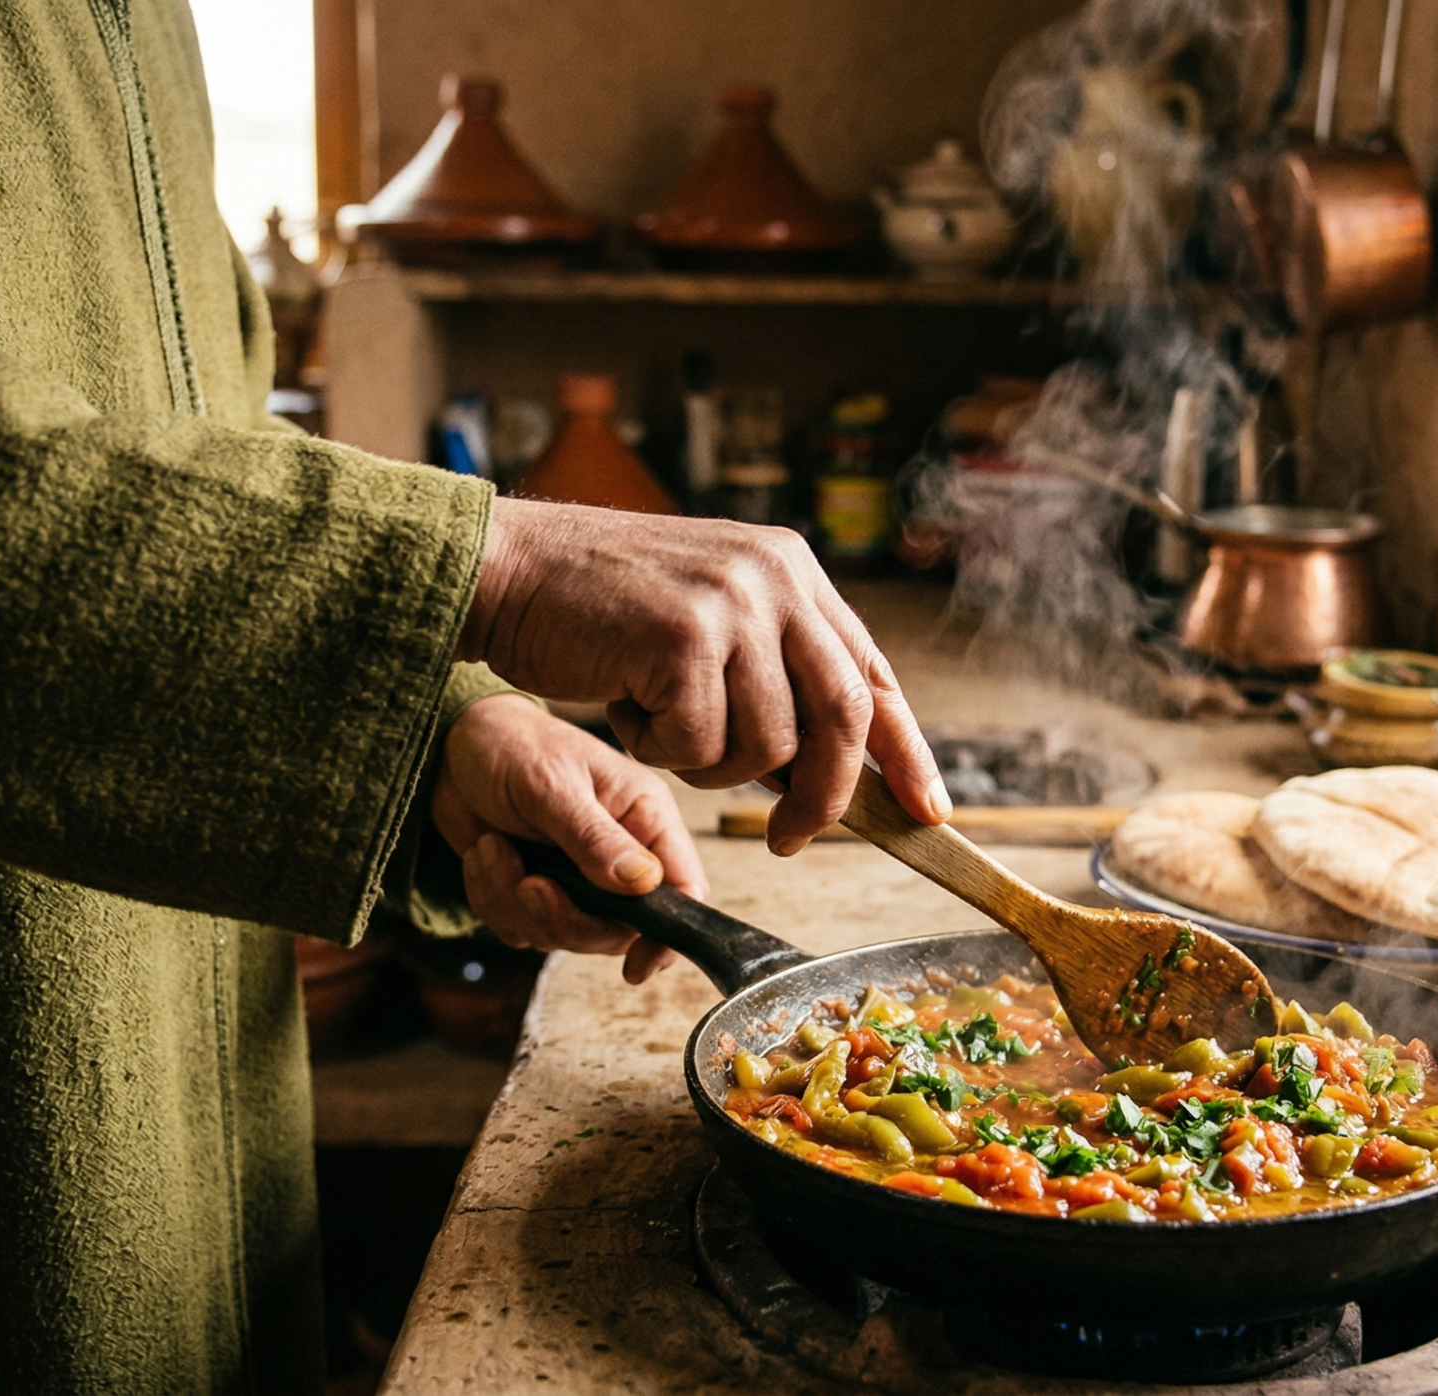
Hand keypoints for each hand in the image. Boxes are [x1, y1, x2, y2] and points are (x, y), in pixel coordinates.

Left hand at [431, 693, 705, 983]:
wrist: (454, 745)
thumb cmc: (513, 746)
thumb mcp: (551, 785)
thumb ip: (595, 837)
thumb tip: (644, 883)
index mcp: (645, 818)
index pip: (683, 889)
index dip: (668, 935)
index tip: (636, 964)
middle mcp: (620, 853)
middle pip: (618, 929)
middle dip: (566, 917)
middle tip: (529, 883)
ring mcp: (577, 878)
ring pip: (564, 934)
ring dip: (516, 903)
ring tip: (492, 848)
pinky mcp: (536, 890)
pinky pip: (520, 927)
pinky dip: (493, 898)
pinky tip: (484, 853)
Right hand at [462, 499, 947, 852]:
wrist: (508, 571)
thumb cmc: (599, 610)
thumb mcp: (708, 622)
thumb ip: (771, 675)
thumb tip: (825, 772)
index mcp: (792, 570)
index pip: (872, 672)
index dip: (905, 750)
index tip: (929, 811)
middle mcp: (775, 577)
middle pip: (843, 716)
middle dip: (823, 795)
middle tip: (788, 838)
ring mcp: (732, 602)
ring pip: (765, 744)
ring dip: (709, 766)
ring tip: (657, 722)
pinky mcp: (684, 637)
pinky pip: (699, 745)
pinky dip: (660, 751)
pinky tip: (625, 707)